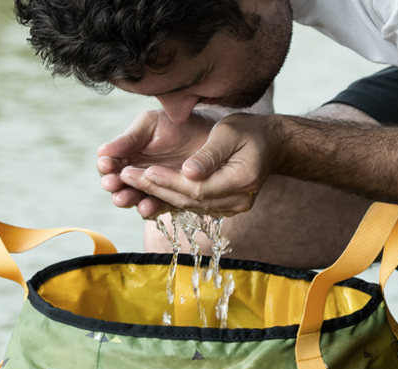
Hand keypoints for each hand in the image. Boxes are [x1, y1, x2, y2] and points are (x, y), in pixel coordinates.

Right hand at [97, 109, 215, 216]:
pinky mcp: (169, 198)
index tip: (106, 165)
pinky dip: (150, 208)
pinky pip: (157, 206)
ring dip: (128, 199)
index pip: (110, 164)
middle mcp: (136, 174)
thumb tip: (102, 152)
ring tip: (124, 198)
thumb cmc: (176, 123)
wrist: (208, 133)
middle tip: (112, 183)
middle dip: (114, 185)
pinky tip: (146, 207)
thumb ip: (128, 139)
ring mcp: (152, 187)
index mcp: (126, 154)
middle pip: (118, 185)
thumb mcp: (149, 125)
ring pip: (135, 198)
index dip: (106, 166)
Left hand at [119, 113, 280, 216]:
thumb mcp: (229, 132)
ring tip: (132, 184)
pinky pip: (194, 206)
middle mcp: (239, 200)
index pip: (198, 188)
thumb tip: (187, 172)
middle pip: (191, 200)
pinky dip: (171, 198)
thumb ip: (209, 153)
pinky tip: (150, 190)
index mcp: (242, 179)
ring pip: (189, 205)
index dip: (169, 181)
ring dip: (159, 195)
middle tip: (127, 177)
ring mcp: (233, 207)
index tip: (145, 171)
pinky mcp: (225, 208)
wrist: (269, 145)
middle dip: (157, 189)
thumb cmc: (248, 132)